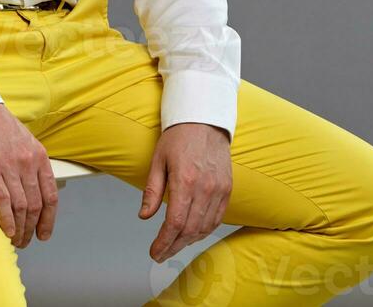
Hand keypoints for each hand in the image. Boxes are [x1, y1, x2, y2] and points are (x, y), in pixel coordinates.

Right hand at [0, 102, 58, 247]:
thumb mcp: (23, 140)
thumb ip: (30, 162)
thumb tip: (31, 188)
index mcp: (38, 154)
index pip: (50, 194)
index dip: (49, 219)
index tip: (45, 232)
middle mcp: (28, 161)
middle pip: (36, 205)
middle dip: (32, 228)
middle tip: (27, 240)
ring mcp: (9, 166)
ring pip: (21, 207)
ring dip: (20, 229)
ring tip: (16, 240)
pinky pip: (3, 202)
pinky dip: (6, 220)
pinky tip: (6, 231)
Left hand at [138, 123, 231, 262]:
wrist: (204, 119)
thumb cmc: (179, 136)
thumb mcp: (158, 160)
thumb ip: (152, 191)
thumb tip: (144, 216)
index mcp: (185, 180)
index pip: (175, 223)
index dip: (164, 242)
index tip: (155, 252)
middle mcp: (205, 188)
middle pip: (190, 230)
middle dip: (173, 246)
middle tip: (161, 253)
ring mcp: (219, 189)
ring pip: (205, 228)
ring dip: (189, 241)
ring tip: (175, 244)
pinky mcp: (228, 188)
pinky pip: (218, 218)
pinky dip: (205, 230)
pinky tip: (193, 233)